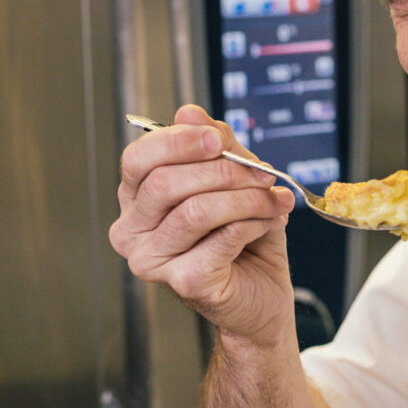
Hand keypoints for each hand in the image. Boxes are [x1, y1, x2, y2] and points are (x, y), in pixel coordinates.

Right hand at [110, 104, 296, 345]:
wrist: (263, 294)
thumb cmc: (243, 237)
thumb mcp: (234, 178)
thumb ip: (215, 144)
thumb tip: (189, 112)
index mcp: (137, 199)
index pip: (139, 159)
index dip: (179, 142)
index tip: (218, 139)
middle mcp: (132, 231)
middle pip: (168, 182)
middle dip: (226, 170)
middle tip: (264, 173)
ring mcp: (153, 261)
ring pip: (197, 210)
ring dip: (247, 198)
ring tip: (275, 199)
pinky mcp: (184, 283)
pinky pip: (223, 238)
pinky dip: (255, 223)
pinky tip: (270, 221)